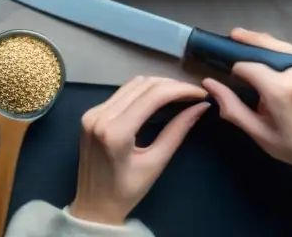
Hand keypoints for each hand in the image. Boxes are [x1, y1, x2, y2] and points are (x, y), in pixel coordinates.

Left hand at [70, 76, 208, 225]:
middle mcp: (100, 116)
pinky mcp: (91, 113)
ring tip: (179, 93)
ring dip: (158, 84)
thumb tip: (201, 107)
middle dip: (172, 84)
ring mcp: (93, 112)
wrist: (92, 207)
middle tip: (193, 93)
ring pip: (132, 84)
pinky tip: (158, 97)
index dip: (180, 89)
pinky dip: (143, 90)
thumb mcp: (155, 163)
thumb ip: (177, 131)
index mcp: (115, 132)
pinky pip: (122, 92)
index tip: (200, 93)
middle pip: (143, 84)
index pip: (153, 96)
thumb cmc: (126, 192)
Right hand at [203, 29, 291, 184]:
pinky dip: (285, 54)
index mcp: (280, 90)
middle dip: (247, 38)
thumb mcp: (261, 134)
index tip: (228, 73)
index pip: (247, 65)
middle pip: (265, 44)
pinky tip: (278, 61)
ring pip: (282, 46)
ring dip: (267, 45)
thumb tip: (209, 83)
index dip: (235, 68)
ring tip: (251, 44)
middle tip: (232, 34)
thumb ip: (233, 107)